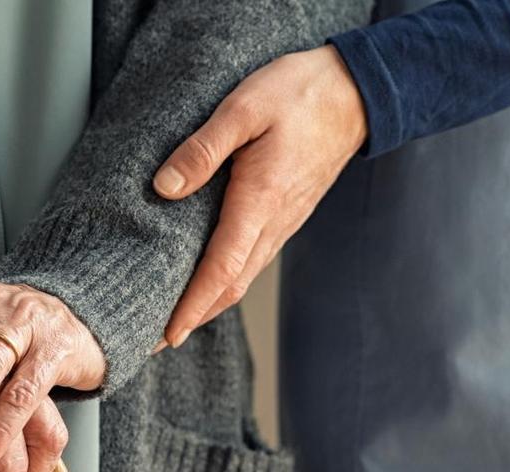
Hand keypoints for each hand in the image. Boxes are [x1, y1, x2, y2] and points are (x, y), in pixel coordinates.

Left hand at [151, 45, 367, 347]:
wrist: (356, 91)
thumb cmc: (300, 94)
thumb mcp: (244, 108)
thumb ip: (203, 149)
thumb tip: (164, 187)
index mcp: (260, 201)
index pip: (221, 271)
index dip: (192, 307)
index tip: (165, 336)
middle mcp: (274, 222)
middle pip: (230, 286)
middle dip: (193, 317)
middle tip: (153, 340)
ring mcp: (284, 222)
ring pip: (243, 276)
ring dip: (209, 303)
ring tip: (173, 318)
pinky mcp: (286, 214)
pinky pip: (253, 259)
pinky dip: (226, 280)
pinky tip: (207, 278)